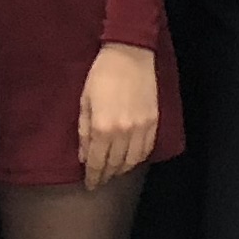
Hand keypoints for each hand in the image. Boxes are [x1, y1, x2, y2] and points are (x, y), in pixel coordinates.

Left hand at [78, 42, 160, 190]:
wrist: (130, 54)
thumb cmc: (101, 75)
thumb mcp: (84, 101)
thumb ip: (84, 131)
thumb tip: (84, 156)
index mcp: (102, 128)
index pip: (97, 163)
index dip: (93, 177)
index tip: (90, 185)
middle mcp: (123, 133)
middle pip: (115, 165)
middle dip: (106, 175)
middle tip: (100, 179)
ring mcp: (141, 128)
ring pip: (132, 161)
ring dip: (122, 169)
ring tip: (114, 171)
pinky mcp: (154, 122)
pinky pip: (146, 149)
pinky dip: (137, 158)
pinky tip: (130, 158)